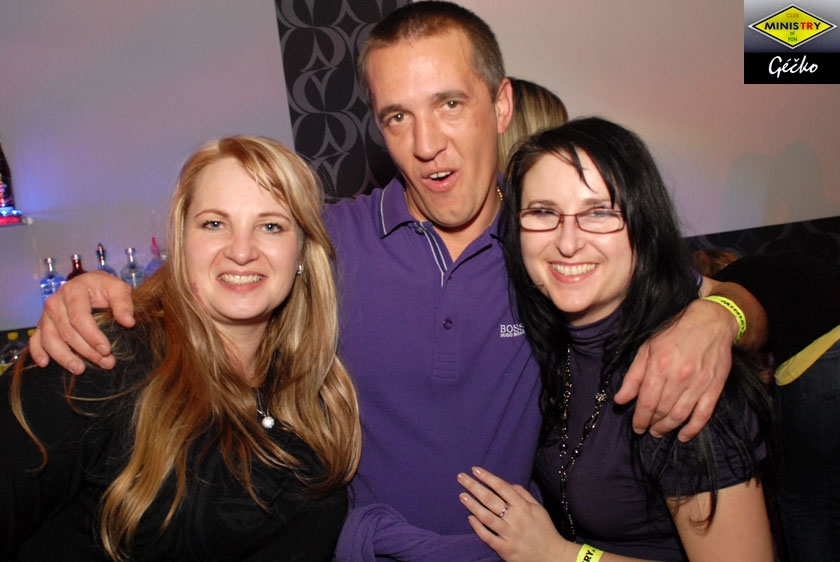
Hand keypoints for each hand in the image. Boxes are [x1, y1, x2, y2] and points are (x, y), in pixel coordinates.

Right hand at [28, 271, 134, 373]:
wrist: (89, 284)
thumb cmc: (104, 288)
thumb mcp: (118, 288)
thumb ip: (124, 303)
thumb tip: (129, 322)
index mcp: (73, 291)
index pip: (79, 318)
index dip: (92, 336)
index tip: (107, 350)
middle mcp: (55, 303)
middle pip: (67, 332)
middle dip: (86, 351)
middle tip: (105, 363)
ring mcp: (45, 315)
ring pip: (50, 339)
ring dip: (64, 357)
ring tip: (80, 369)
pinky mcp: (41, 325)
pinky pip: (35, 340)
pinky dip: (37, 352)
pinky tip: (45, 364)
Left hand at [457, 467, 571, 561]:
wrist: (553, 557)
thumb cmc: (544, 530)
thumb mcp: (538, 508)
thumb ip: (523, 494)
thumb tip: (507, 484)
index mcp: (524, 507)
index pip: (502, 487)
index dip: (488, 477)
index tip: (475, 469)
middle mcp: (515, 519)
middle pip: (491, 499)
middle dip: (474, 486)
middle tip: (461, 477)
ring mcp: (509, 534)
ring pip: (487, 517)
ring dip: (472, 505)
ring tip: (462, 495)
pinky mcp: (505, 549)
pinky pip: (487, 536)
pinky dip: (477, 527)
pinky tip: (469, 518)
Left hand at [614, 298, 733, 441]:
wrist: (711, 323)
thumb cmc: (674, 334)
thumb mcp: (647, 349)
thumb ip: (633, 376)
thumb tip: (620, 399)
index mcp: (659, 366)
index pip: (647, 401)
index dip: (640, 418)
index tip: (637, 426)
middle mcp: (679, 377)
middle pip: (663, 410)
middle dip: (652, 424)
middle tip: (647, 430)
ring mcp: (699, 383)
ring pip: (680, 415)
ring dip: (668, 428)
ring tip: (659, 432)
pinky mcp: (714, 387)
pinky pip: (703, 414)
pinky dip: (693, 429)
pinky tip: (683, 436)